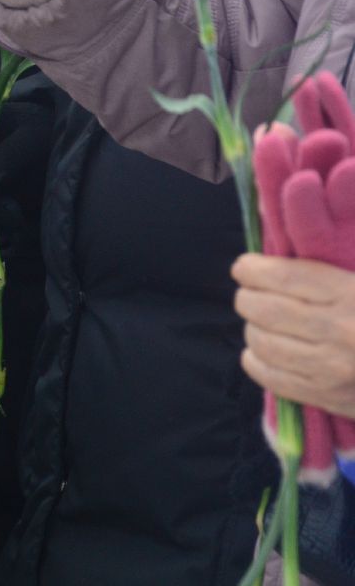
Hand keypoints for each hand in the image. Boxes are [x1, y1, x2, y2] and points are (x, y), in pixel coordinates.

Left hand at [246, 70, 354, 482]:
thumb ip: (342, 243)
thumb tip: (307, 196)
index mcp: (351, 293)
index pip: (279, 275)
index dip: (251, 268)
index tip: (247, 266)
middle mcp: (338, 332)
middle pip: (260, 308)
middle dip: (248, 295)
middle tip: (251, 290)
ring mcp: (331, 369)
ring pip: (260, 341)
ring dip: (253, 327)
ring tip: (262, 319)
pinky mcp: (329, 397)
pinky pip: (270, 377)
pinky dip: (257, 359)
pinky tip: (264, 349)